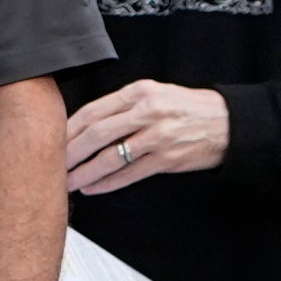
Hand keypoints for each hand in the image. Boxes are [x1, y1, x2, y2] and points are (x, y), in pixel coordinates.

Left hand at [65, 80, 229, 194]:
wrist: (227, 123)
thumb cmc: (188, 109)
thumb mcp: (157, 94)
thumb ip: (125, 106)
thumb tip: (89, 125)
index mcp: (140, 92)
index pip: (94, 110)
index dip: (70, 129)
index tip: (53, 141)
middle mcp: (147, 111)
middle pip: (97, 133)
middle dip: (71, 152)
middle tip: (54, 164)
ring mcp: (157, 136)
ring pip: (110, 156)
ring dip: (85, 172)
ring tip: (68, 181)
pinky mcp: (166, 159)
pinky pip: (129, 173)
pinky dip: (107, 183)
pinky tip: (93, 188)